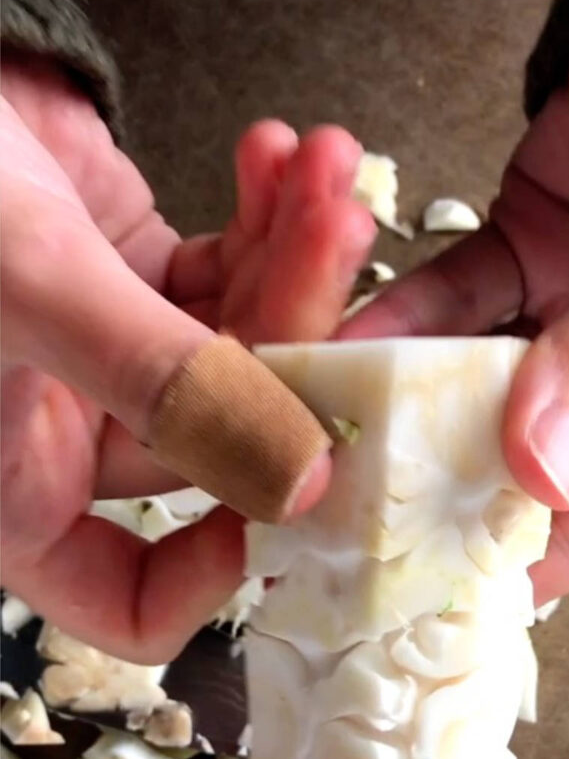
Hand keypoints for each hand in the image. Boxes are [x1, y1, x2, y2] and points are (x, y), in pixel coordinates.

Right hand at [1, 55, 373, 657]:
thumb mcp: (27, 285)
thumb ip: (158, 381)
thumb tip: (296, 484)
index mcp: (12, 491)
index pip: (131, 601)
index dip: (221, 572)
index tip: (300, 486)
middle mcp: (66, 440)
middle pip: (224, 440)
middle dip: (294, 337)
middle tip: (344, 243)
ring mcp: (108, 360)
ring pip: (243, 352)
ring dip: (299, 260)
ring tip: (329, 171)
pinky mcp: (134, 279)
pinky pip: (228, 276)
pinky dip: (265, 219)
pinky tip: (281, 157)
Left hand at [344, 0, 568, 603]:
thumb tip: (539, 473)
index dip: (505, 558)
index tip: (411, 577)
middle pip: (515, 464)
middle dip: (432, 479)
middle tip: (342, 502)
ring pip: (470, 384)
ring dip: (401, 396)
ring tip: (326, 420)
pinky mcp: (527, 257)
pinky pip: (453, 302)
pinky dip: (403, 316)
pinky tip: (345, 335)